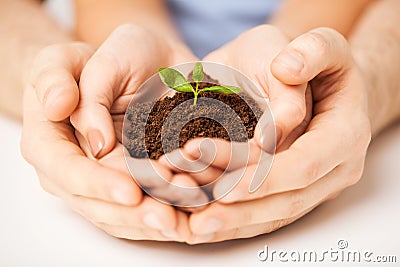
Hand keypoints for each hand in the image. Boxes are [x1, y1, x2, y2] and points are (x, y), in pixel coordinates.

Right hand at [21, 25, 198, 240]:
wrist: (134, 65)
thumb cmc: (95, 59)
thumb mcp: (70, 59)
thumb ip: (69, 87)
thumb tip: (83, 130)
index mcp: (49, 141)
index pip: (66, 170)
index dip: (96, 183)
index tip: (130, 191)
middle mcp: (73, 168)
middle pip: (97, 204)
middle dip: (133, 215)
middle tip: (167, 220)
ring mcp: (103, 178)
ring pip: (123, 213)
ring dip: (153, 222)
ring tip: (184, 224)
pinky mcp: (132, 179)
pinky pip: (145, 204)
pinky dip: (168, 211)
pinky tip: (191, 216)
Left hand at [182, 27, 370, 242]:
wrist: (331, 89)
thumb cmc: (323, 66)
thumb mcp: (325, 45)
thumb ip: (312, 50)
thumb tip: (286, 69)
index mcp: (345, 135)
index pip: (304, 165)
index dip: (265, 177)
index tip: (224, 184)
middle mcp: (336, 169)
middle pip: (288, 199)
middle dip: (242, 209)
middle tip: (199, 216)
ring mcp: (319, 186)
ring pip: (276, 214)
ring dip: (235, 222)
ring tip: (195, 227)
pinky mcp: (300, 192)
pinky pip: (269, 214)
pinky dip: (238, 221)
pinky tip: (207, 223)